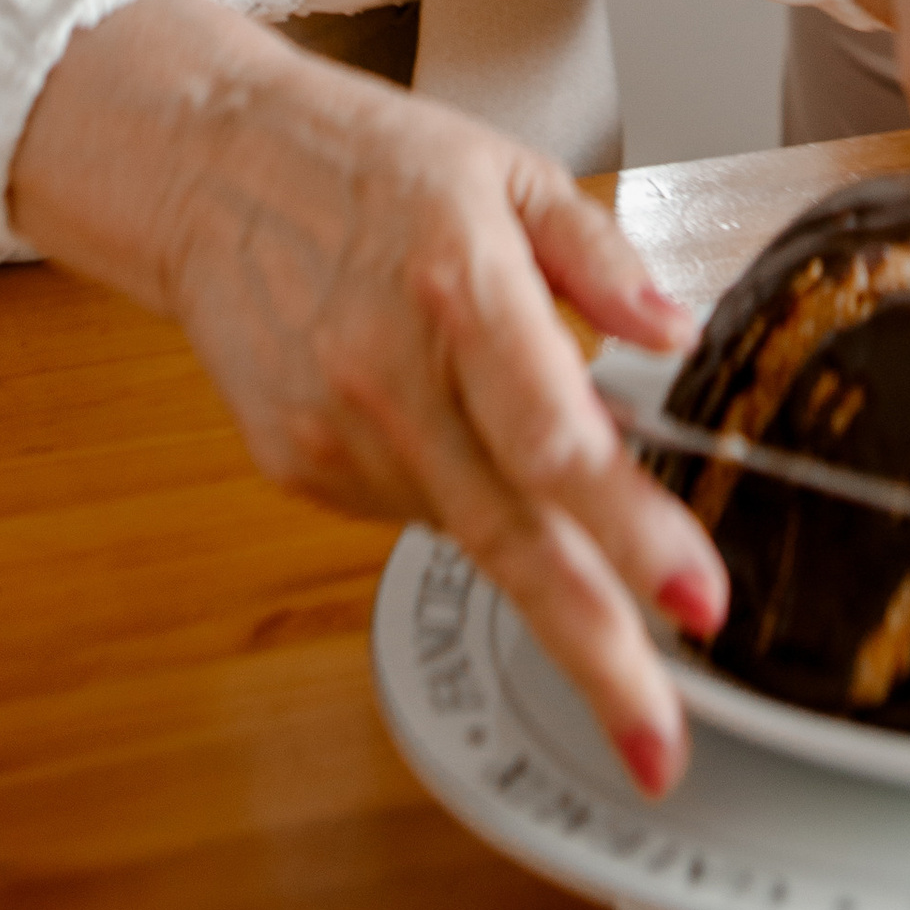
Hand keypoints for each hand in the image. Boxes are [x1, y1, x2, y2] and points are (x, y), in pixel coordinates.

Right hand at [10, 0, 726, 794]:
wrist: (211, 170)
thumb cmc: (370, 162)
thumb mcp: (508, 170)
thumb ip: (599, 255)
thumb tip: (676, 330)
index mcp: (461, 286)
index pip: (555, 441)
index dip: (630, 532)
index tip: (698, 600)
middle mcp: (393, 378)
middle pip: (512, 541)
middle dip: (597, 655)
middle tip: (660, 746)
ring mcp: (337, 435)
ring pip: (469, 533)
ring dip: (539, 553)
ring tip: (576, 506)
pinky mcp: (298, 469)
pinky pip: (411, 511)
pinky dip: (457, 494)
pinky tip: (448, 427)